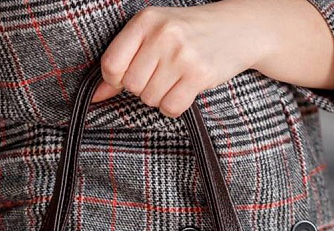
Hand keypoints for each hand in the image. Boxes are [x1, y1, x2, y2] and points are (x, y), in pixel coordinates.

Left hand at [89, 3, 268, 117]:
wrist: (236, 28)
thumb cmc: (188, 34)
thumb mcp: (153, 36)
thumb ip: (124, 62)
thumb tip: (97, 94)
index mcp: (145, 20)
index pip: (111, 65)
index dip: (116, 79)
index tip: (130, 76)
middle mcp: (162, 34)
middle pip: (131, 86)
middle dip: (143, 88)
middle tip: (160, 75)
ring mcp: (181, 54)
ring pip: (150, 99)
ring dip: (160, 97)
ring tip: (175, 79)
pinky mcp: (199, 74)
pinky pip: (170, 108)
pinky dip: (174, 107)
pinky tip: (184, 90)